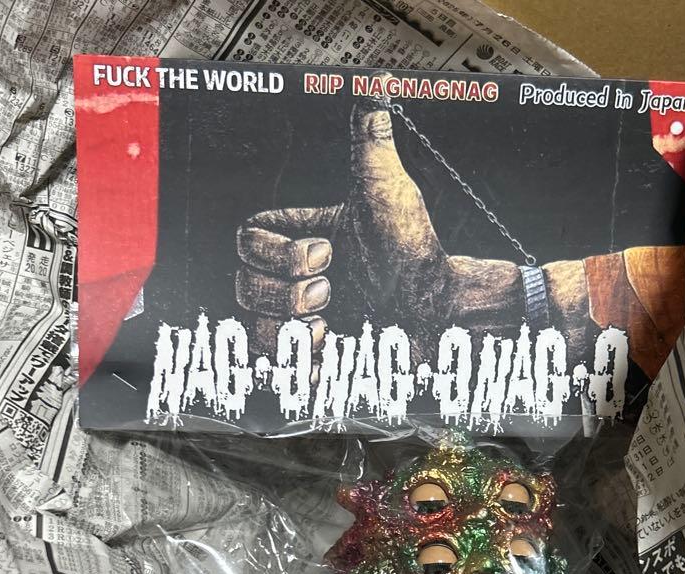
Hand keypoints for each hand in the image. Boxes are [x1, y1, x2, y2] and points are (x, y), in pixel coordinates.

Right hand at [236, 94, 531, 359]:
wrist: (441, 314)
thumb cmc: (417, 255)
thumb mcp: (388, 196)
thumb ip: (370, 147)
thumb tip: (373, 91)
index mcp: (301, 241)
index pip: (246, 239)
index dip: (274, 251)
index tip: (325, 253)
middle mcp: (294, 282)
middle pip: (243, 287)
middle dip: (286, 293)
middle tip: (332, 292)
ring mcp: (302, 323)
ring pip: (255, 332)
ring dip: (293, 330)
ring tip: (333, 324)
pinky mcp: (315, 361)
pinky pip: (279, 371)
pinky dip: (303, 364)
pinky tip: (333, 352)